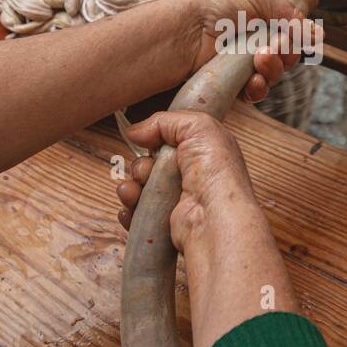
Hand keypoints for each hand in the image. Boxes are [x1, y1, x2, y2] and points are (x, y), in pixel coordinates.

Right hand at [116, 110, 258, 249]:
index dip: (154, 141)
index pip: (169, 144)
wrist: (215, 218)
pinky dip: (129, 211)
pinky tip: (129, 207)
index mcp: (203, 154)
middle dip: (141, 166)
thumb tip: (136, 131)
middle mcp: (191, 178)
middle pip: (151, 167)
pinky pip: (138, 215)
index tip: (147, 139)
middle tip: (148, 170)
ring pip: (141, 191)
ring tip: (133, 191)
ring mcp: (177, 203)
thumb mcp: (198, 127)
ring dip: (130, 188)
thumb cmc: (217, 173)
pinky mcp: (165, 225)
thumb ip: (165, 121)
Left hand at [173, 0, 309, 102]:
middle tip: (273, 47)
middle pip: (285, 58)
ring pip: (272, 76)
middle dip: (285, 54)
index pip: (290, 36)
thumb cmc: (215, 7)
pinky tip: (252, 80)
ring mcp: (242, 65)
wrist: (185, 30)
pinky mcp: (231, 84)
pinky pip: (254, 93)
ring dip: (273, 70)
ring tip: (259, 60)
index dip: (297, 40)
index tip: (300, 37)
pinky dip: (258, 88)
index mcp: (260, 21)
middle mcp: (252, 43)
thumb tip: (316, 32)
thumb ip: (288, 14)